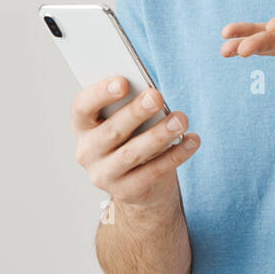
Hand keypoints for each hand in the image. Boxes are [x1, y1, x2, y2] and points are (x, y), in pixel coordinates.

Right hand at [70, 77, 200, 210]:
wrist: (137, 183)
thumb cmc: (131, 137)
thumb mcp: (126, 120)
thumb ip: (131, 106)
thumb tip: (151, 95)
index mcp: (83, 126)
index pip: (82, 107)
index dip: (100, 93)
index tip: (123, 82)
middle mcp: (87, 151)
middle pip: (111, 131)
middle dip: (136, 112)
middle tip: (157, 96)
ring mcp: (104, 175)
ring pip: (132, 153)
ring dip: (159, 135)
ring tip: (180, 120)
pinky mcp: (126, 191)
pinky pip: (153, 172)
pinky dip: (175, 155)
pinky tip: (192, 141)